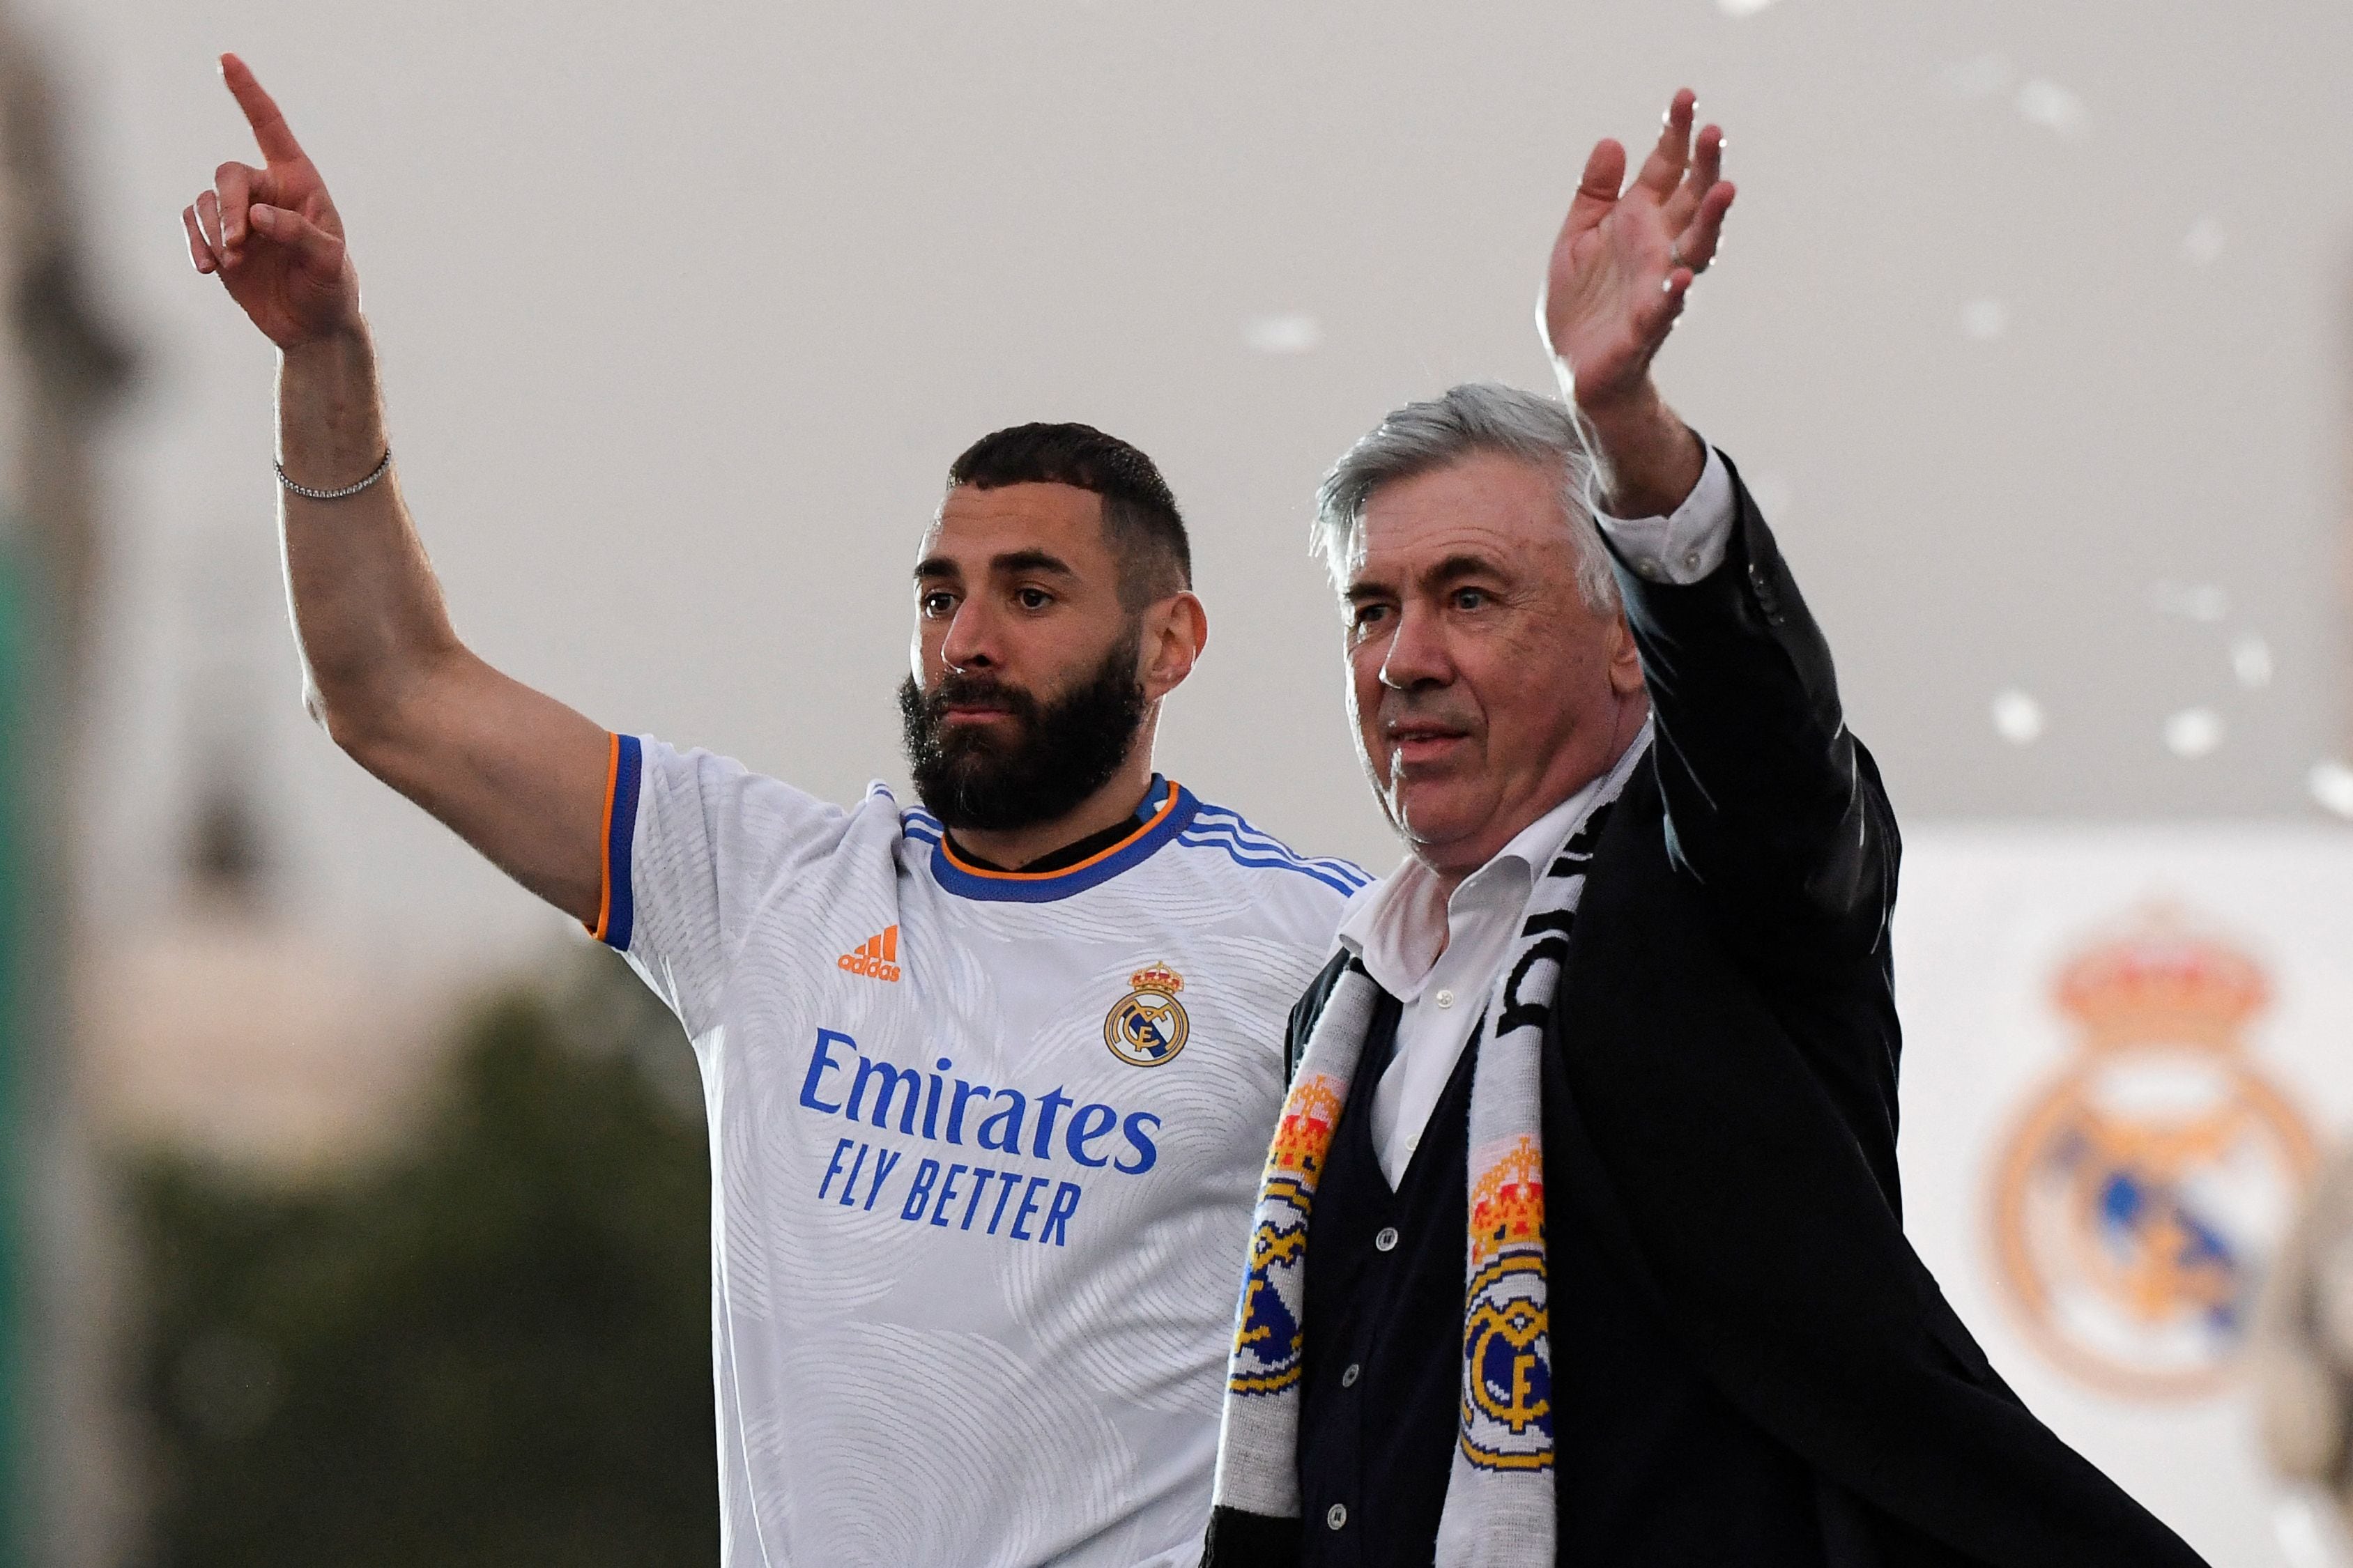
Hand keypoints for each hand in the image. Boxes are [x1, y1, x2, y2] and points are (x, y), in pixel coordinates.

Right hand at [183, 54, 360, 350]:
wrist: (312, 327)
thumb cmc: (331, 288)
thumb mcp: (328, 263)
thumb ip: (300, 234)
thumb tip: (257, 217)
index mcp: (299, 183)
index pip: (270, 129)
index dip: (248, 94)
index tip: (226, 60)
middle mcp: (266, 192)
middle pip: (228, 175)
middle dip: (227, 206)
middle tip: (237, 243)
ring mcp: (238, 215)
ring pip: (205, 202)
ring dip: (211, 230)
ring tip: (229, 263)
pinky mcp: (218, 240)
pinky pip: (191, 225)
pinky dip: (194, 243)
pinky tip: (208, 268)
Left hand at [1538, 88, 1732, 414]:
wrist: (1577, 369)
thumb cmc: (1584, 303)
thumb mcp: (1578, 237)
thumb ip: (1595, 193)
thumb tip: (1611, 141)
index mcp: (1640, 222)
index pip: (1666, 169)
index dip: (1676, 135)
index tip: (1685, 96)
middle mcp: (1658, 249)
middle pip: (1693, 201)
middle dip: (1706, 166)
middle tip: (1713, 131)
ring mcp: (1657, 286)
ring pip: (1695, 249)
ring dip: (1711, 221)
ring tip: (1723, 190)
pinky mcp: (1644, 327)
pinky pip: (1663, 308)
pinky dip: (1672, 294)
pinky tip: (1680, 277)